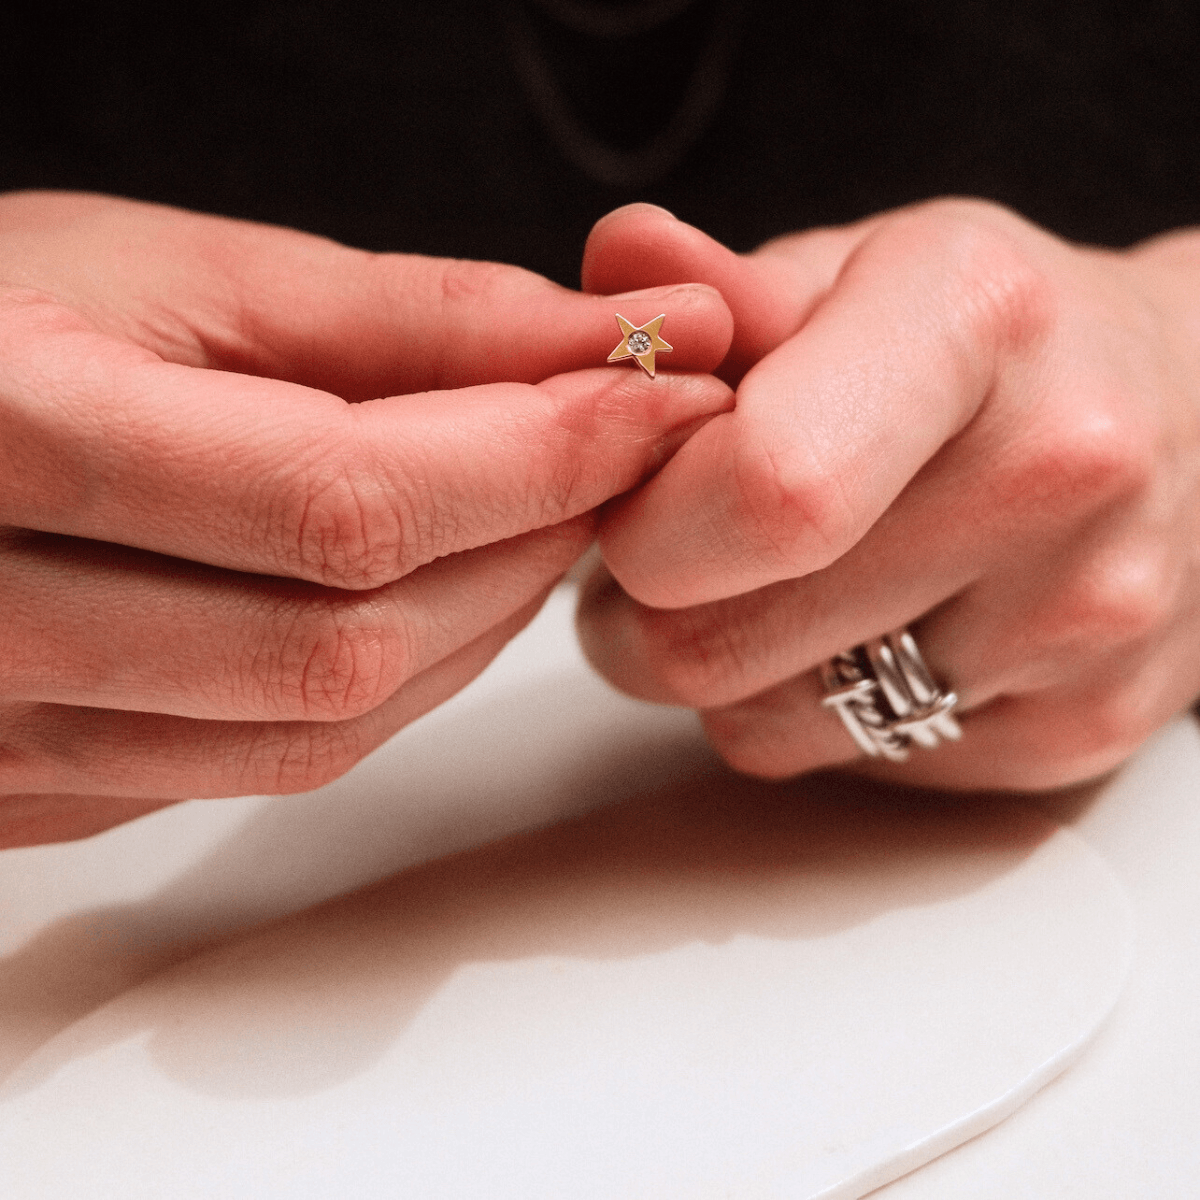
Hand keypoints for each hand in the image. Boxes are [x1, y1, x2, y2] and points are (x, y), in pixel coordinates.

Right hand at [0, 191, 733, 844]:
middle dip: (530, 540)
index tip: (659, 397)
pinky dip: (400, 678)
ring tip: (537, 512)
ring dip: (481, 619)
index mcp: (11, 445)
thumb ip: (402, 317)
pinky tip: (438, 593)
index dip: (536, 457)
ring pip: (330, 724)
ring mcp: (14, 737)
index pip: (348, 502)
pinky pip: (277, 759)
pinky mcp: (48, 788)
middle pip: (356, 639)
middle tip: (615, 448)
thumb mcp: (177, 275)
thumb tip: (601, 339)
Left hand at [577, 199, 1199, 789]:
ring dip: (721, 664)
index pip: (761, 491)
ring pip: (756, 725)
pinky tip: (864, 630)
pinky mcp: (1079, 730)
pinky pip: (838, 765)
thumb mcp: (866, 272)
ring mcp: (1081, 623)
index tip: (639, 498)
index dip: (646, 522)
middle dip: (642, 609)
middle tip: (679, 547)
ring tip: (775, 582)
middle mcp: (1058, 475)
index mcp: (978, 320)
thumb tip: (618, 260)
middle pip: (713, 642)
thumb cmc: (1000, 346)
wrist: (1193, 425)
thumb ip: (721, 289)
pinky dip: (811, 709)